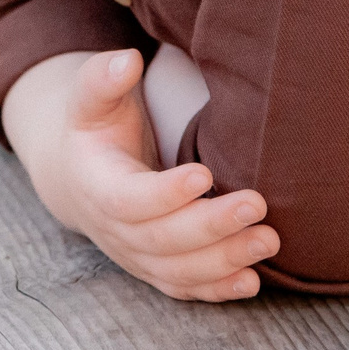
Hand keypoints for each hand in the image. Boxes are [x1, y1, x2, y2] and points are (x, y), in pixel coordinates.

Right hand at [0, 49, 275, 301]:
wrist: (79, 176)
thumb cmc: (96, 128)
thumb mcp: (90, 98)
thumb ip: (104, 78)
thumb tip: (127, 60)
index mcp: (96, 185)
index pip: (128, 201)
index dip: (165, 194)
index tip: (205, 174)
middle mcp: (113, 230)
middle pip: (162, 241)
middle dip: (211, 227)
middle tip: (257, 205)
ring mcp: (135, 255)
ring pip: (178, 271)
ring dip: (224, 261)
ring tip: (269, 240)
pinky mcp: (156, 269)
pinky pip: (186, 288)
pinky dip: (218, 290)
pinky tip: (252, 281)